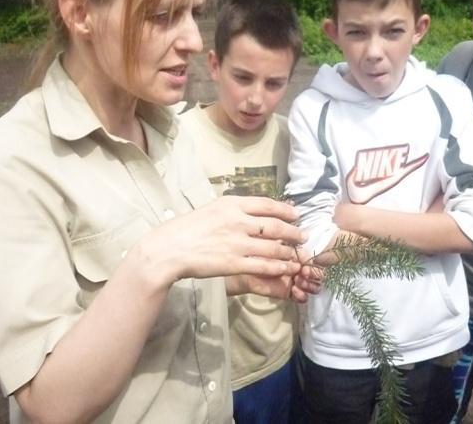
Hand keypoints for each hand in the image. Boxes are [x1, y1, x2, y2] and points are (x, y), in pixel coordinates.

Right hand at [129, 196, 306, 288]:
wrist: (168, 249)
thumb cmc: (185, 229)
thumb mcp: (210, 209)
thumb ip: (232, 211)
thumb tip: (251, 213)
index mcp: (231, 204)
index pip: (266, 204)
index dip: (285, 210)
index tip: (296, 214)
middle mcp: (238, 221)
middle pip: (275, 226)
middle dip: (293, 232)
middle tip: (303, 236)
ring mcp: (237, 243)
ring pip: (273, 247)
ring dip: (289, 252)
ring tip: (297, 255)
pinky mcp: (234, 263)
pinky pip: (263, 265)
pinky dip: (278, 267)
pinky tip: (286, 268)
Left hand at [229, 246, 322, 302]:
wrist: (232, 264)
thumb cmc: (250, 246)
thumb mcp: (270, 240)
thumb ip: (286, 240)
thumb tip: (305, 240)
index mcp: (294, 247)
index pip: (312, 254)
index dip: (314, 258)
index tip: (309, 260)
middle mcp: (295, 262)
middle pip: (315, 269)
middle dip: (314, 272)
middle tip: (306, 273)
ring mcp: (291, 277)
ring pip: (310, 283)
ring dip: (309, 283)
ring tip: (300, 282)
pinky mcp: (285, 292)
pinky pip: (300, 296)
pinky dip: (301, 295)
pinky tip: (297, 292)